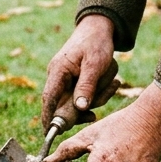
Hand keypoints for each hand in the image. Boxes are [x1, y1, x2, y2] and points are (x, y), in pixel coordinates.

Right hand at [41, 14, 119, 131]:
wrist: (99, 28)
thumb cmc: (96, 43)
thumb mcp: (95, 64)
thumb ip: (87, 86)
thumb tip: (80, 108)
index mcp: (58, 71)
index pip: (49, 99)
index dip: (48, 117)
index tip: (49, 133)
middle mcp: (58, 77)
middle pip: (65, 105)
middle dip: (85, 108)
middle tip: (99, 110)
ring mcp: (66, 79)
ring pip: (79, 102)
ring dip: (98, 96)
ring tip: (113, 81)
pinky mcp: (75, 81)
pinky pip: (86, 96)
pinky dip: (100, 93)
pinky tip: (112, 82)